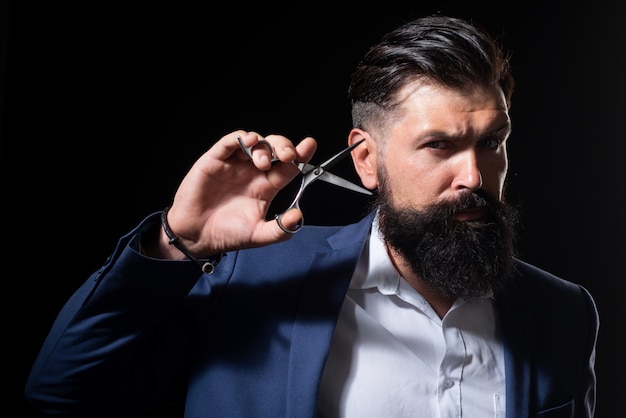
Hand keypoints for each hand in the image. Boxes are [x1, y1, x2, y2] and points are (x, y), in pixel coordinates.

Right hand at [150, 130, 316, 259]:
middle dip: (285, 146)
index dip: (301, 154)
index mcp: (267, 186)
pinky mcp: (215, 160)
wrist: (196, 237)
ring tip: (264, 162)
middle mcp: (253, 172)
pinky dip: (240, 137)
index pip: (289, 166)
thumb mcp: (258, 236)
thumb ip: (280, 230)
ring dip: (264, 146)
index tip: (309, 146)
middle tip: (289, 155)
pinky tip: (249, 140)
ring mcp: (235, 164)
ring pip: (255, 142)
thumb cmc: (227, 234)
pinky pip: (229, 142)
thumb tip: (299, 217)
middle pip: (275, 148)